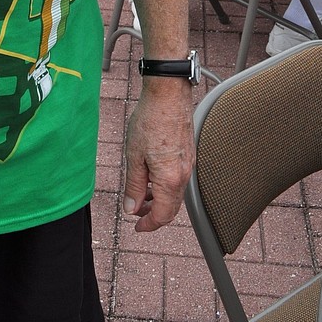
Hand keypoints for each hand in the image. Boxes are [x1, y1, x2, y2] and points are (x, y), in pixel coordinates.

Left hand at [122, 80, 193, 232]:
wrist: (168, 93)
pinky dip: (166, 186)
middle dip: (154, 215)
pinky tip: (152, 176)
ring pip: (176, 193)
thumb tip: (131, 208)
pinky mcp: (188, 153)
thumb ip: (134, 186)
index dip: (149, 225)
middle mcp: (184, 175)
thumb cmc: (151, 119)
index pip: (163, 215)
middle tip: (136, 214)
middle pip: (172, 208)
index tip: (137, 228)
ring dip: (159, 200)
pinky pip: (179, 179)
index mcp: (170, 179)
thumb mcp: (134, 156)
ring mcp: (189, 164)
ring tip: (141, 195)